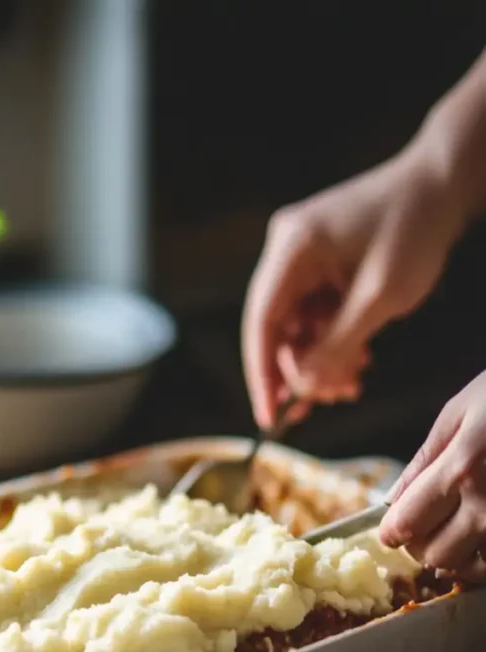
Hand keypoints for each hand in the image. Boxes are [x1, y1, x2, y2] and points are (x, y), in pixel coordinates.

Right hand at [241, 144, 464, 428]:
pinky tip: (356, 358)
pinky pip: (315, 314)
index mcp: (292, 248)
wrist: (443, 183)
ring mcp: (302, 256)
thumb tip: (302, 387)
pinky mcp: (320, 263)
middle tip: (331, 399)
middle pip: (277, 328)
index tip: (268, 415)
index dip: (262, 374)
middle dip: (302, 370)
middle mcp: (286, 250)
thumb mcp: (379, 298)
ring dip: (321, 359)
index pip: (261, 322)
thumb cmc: (415, 228)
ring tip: (351, 382)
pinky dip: (333, 340)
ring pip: (298, 326)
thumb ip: (336, 345)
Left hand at [380, 371, 485, 581]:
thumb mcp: (461, 412)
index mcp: (461, 470)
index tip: (394, 526)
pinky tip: (480, 538)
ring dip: (452, 556)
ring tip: (456, 531)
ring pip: (466, 568)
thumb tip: (391, 497)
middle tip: (427, 524)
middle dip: (420, 543)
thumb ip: (425, 459)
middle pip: (433, 554)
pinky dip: (481, 561)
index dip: (392, 531)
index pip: (406, 524)